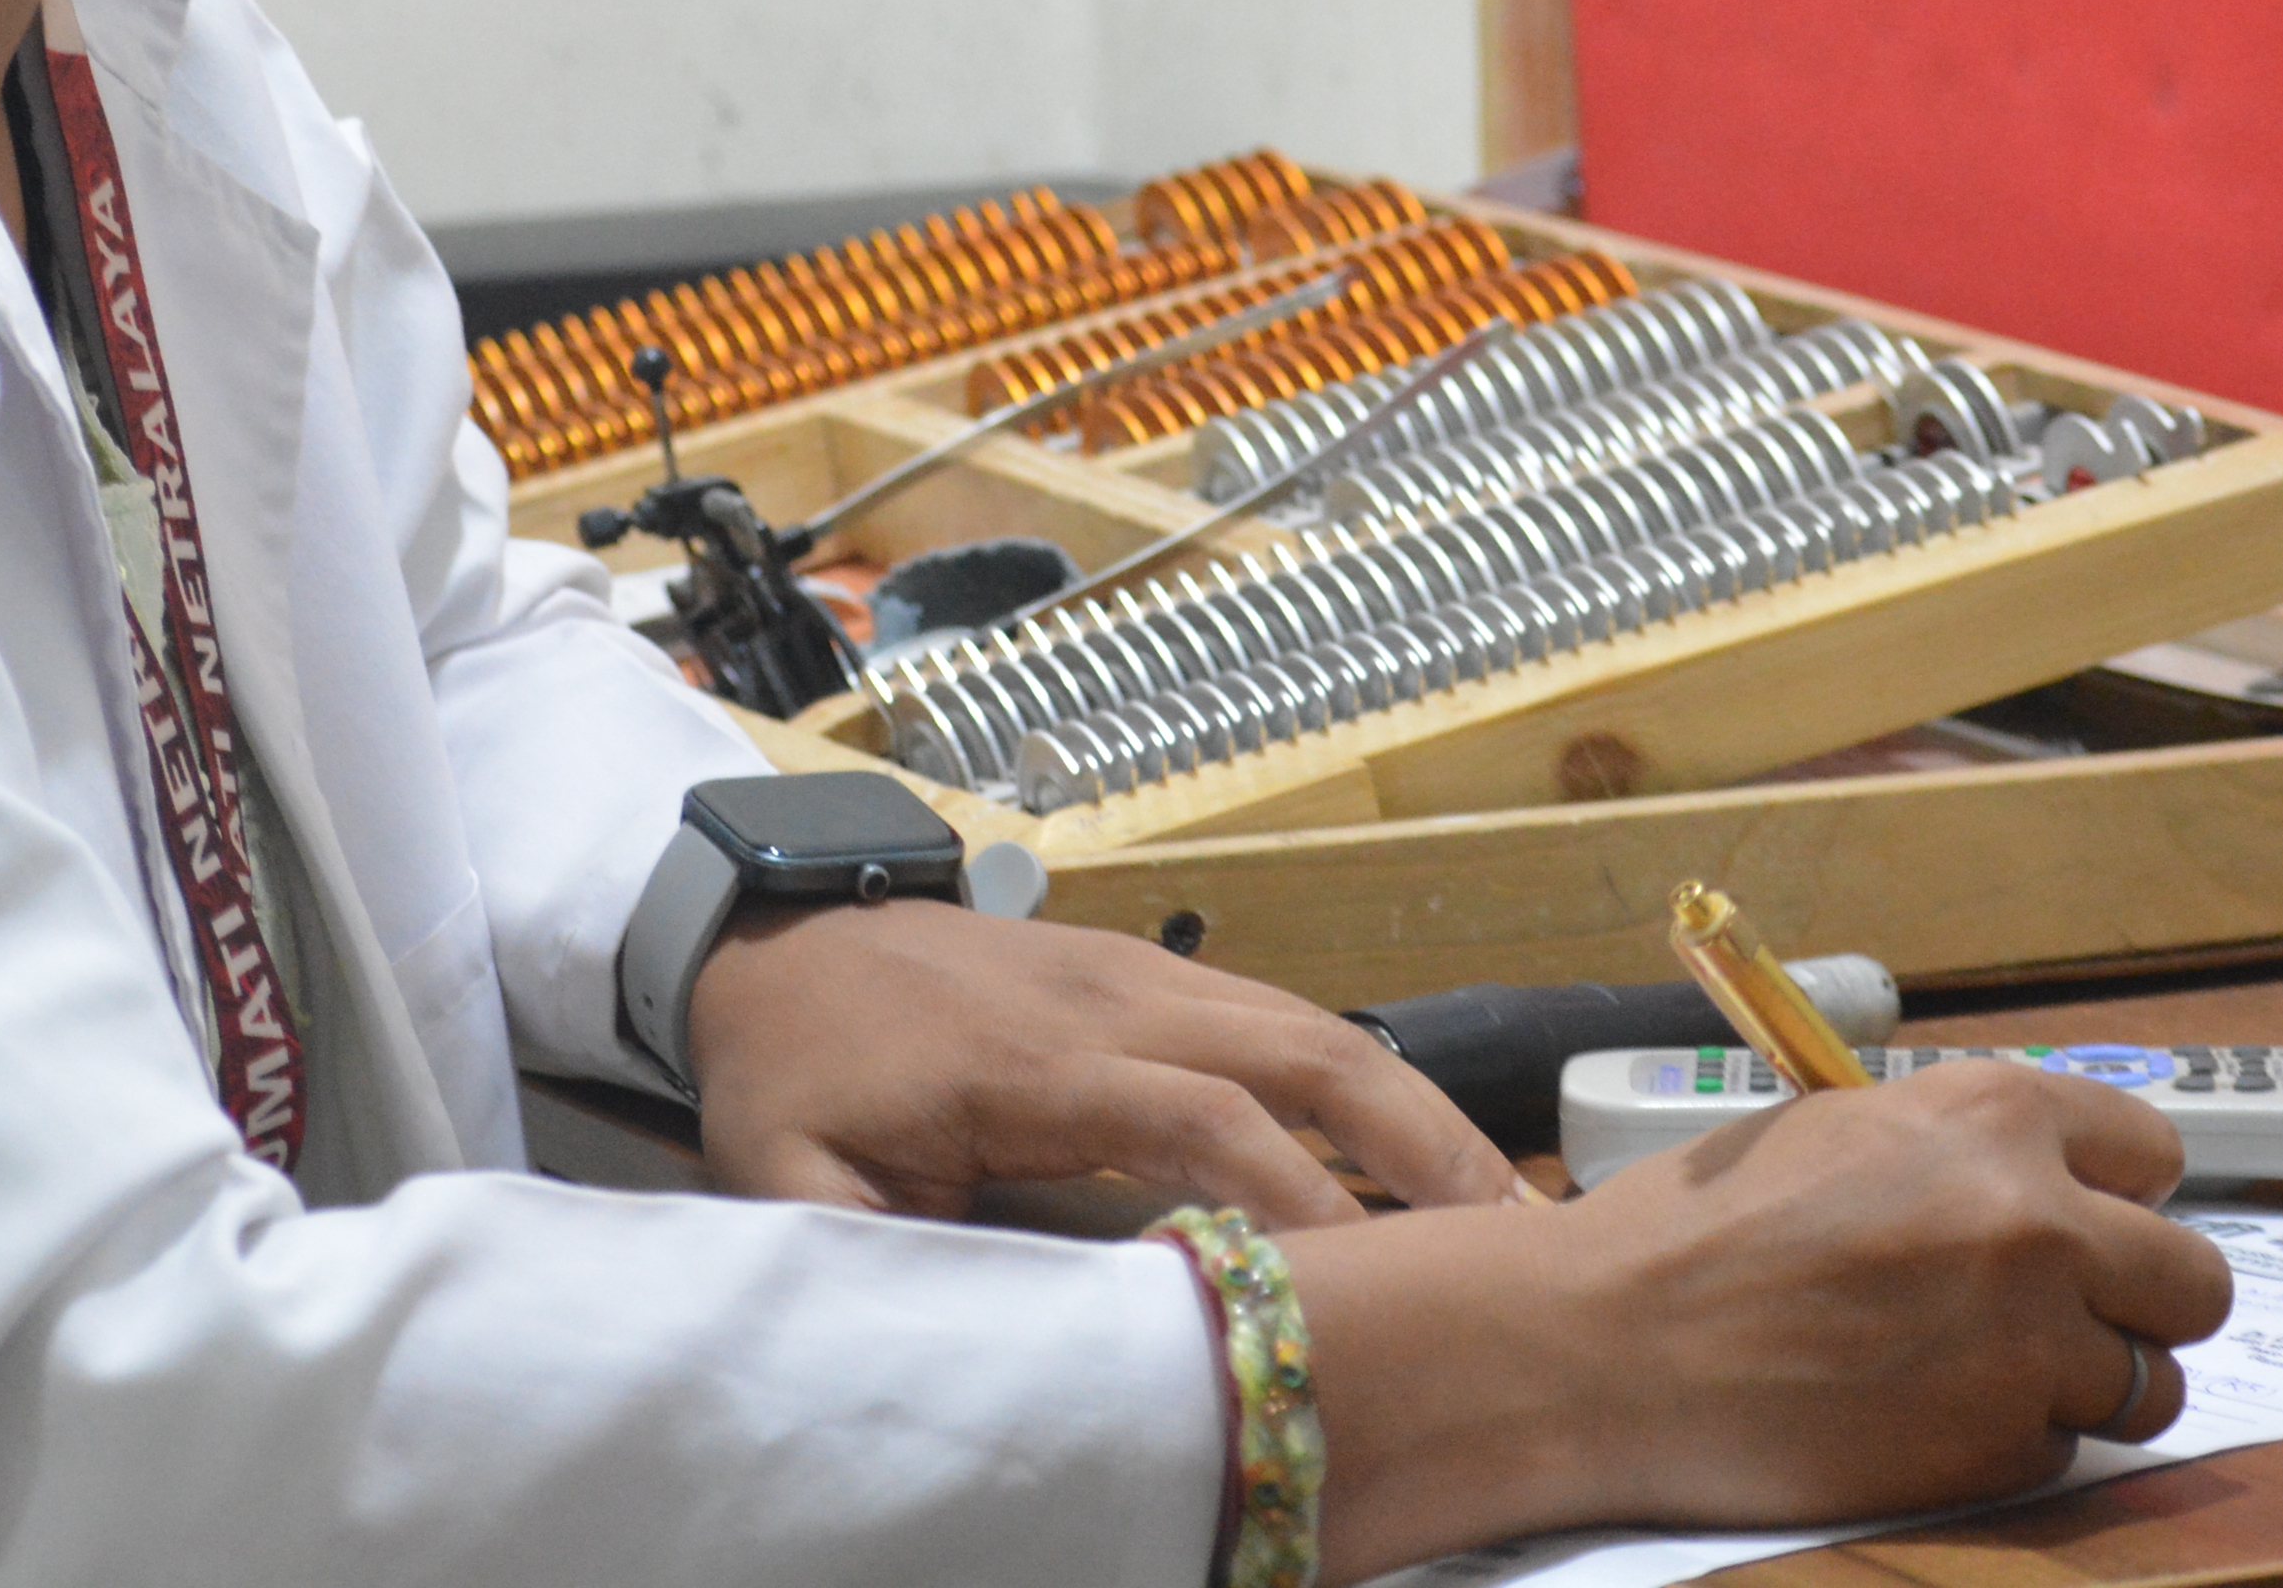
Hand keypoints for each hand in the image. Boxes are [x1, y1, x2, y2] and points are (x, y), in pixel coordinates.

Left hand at [679, 897, 1519, 1223]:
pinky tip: (1410, 1147)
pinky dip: (1362, 1079)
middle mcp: (1114, 1000)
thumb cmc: (795, 1072)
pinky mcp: (1152, 973)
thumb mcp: (791, 1181)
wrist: (775, 938)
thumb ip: (865, 1260)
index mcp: (1036, 1062)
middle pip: (1303, 1048)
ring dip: (1409, 1106)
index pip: (1202, 1118)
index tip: (1367, 1279)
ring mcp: (1143, 974)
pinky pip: (1282, 1015)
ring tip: (1496, 1199)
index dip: (1293, 1195)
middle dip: (1413, 1137)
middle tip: (1507, 1228)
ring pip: (1313, 1022)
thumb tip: (941, 1344)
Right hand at [1289, 1060, 2236, 1580]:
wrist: (1610, 1345)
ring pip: (2150, 1384)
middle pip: (2195, 1281)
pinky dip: (2010, 1444)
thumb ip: (1961, 1149)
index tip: (2088, 1222)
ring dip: (2088, 1386)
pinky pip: (2065, 1452)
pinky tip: (1924, 1415)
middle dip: (2141, 1303)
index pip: (2154, 1155)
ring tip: (1990, 1375)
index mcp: (1991, 1113)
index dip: (2117, 1197)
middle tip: (2068, 1316)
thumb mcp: (1837, 1129)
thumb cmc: (1695, 1230)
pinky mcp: (1999, 1446)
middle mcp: (2036, 1219)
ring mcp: (2027, 1342)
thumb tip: (2048, 1183)